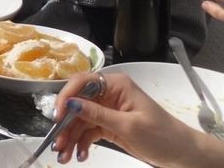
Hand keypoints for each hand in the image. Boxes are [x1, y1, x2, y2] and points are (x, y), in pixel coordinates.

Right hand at [53, 72, 214, 166]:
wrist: (181, 154)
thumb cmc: (161, 135)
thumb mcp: (128, 125)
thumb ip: (98, 115)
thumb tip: (71, 104)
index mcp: (115, 85)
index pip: (82, 83)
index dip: (66, 97)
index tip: (56, 116)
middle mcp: (107, 94)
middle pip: (77, 104)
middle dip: (66, 124)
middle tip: (57, 144)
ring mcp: (107, 110)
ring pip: (80, 120)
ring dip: (71, 137)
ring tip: (65, 156)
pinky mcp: (108, 125)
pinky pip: (88, 131)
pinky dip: (82, 143)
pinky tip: (80, 155)